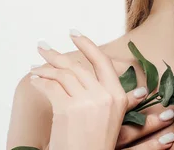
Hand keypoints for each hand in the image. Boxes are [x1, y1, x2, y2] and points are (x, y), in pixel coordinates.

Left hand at [29, 29, 173, 149]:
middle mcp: (105, 96)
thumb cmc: (96, 144)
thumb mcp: (113, 120)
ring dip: (44, 67)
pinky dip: (40, 82)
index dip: (87, 44)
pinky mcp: (68, 110)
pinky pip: (51, 88)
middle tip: (43, 46)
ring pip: (62, 75)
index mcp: (118, 96)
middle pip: (77, 65)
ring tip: (34, 64)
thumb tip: (139, 90)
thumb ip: (119, 100)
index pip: (101, 61)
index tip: (74, 34)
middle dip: (56, 54)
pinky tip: (35, 81)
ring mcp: (87, 102)